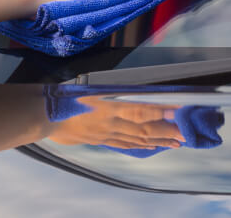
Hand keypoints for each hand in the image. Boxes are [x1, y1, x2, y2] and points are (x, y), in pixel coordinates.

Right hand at [48, 95, 184, 149]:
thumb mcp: (89, 84)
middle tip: (186, 133)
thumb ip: (110, 87)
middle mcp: (111, 121)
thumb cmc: (65, 94)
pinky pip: (124, 144)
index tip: (178, 109)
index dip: (160, 110)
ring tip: (176, 142)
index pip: (140, 108)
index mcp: (108, 104)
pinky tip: (150, 146)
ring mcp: (106, 132)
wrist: (44, 114)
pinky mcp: (99, 139)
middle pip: (144, 128)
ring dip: (158, 141)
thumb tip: (133, 88)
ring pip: (137, 138)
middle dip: (166, 131)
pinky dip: (140, 146)